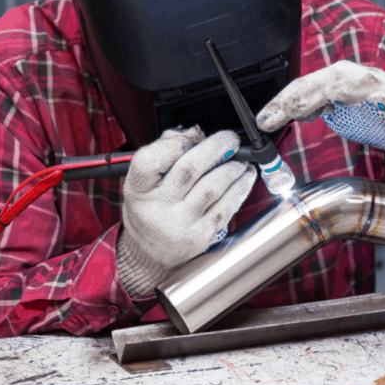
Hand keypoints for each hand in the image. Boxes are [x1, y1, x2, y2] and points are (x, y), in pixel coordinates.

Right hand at [116, 125, 255, 297]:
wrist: (151, 250)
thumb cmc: (152, 205)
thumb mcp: (145, 179)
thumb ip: (166, 149)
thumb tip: (196, 133)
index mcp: (139, 189)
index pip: (150, 160)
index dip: (176, 143)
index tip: (196, 135)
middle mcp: (158, 208)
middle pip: (189, 169)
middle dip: (216, 148)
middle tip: (230, 139)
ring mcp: (180, 224)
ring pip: (212, 188)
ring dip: (233, 168)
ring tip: (240, 159)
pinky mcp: (201, 236)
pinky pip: (226, 208)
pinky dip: (240, 188)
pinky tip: (245, 177)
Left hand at [256, 60, 384, 161]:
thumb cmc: (371, 112)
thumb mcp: (335, 110)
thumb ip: (311, 108)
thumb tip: (281, 114)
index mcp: (335, 79)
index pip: (303, 87)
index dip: (281, 102)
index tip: (263, 121)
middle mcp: (354, 77)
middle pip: (323, 82)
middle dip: (300, 98)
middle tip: (282, 114)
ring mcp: (378, 86)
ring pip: (354, 83)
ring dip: (336, 91)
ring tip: (319, 105)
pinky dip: (383, 98)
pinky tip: (376, 102)